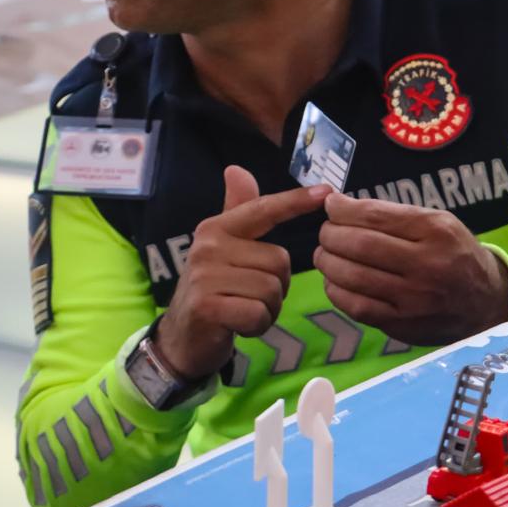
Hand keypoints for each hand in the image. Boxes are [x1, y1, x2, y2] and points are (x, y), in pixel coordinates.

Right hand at [156, 166, 328, 378]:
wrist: (182, 337)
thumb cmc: (212, 291)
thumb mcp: (224, 250)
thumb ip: (236, 212)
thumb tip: (236, 169)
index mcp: (216, 229)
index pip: (263, 210)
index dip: (294, 201)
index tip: (326, 192)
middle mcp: (208, 247)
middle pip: (279, 261)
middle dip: (276, 286)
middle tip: (249, 296)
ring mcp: (205, 276)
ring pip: (272, 289)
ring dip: (267, 309)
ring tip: (243, 310)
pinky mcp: (207, 306)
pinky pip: (258, 314)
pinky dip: (257, 325)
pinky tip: (238, 326)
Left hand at [314, 192, 507, 345]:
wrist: (486, 302)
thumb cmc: (453, 255)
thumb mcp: (439, 223)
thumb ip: (393, 215)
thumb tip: (338, 206)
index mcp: (436, 231)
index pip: (374, 216)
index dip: (342, 210)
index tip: (331, 206)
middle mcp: (427, 265)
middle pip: (359, 245)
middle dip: (330, 235)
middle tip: (326, 233)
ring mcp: (414, 299)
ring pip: (352, 276)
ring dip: (327, 262)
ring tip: (325, 254)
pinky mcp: (402, 324)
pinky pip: (355, 306)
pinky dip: (336, 290)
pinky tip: (335, 280)